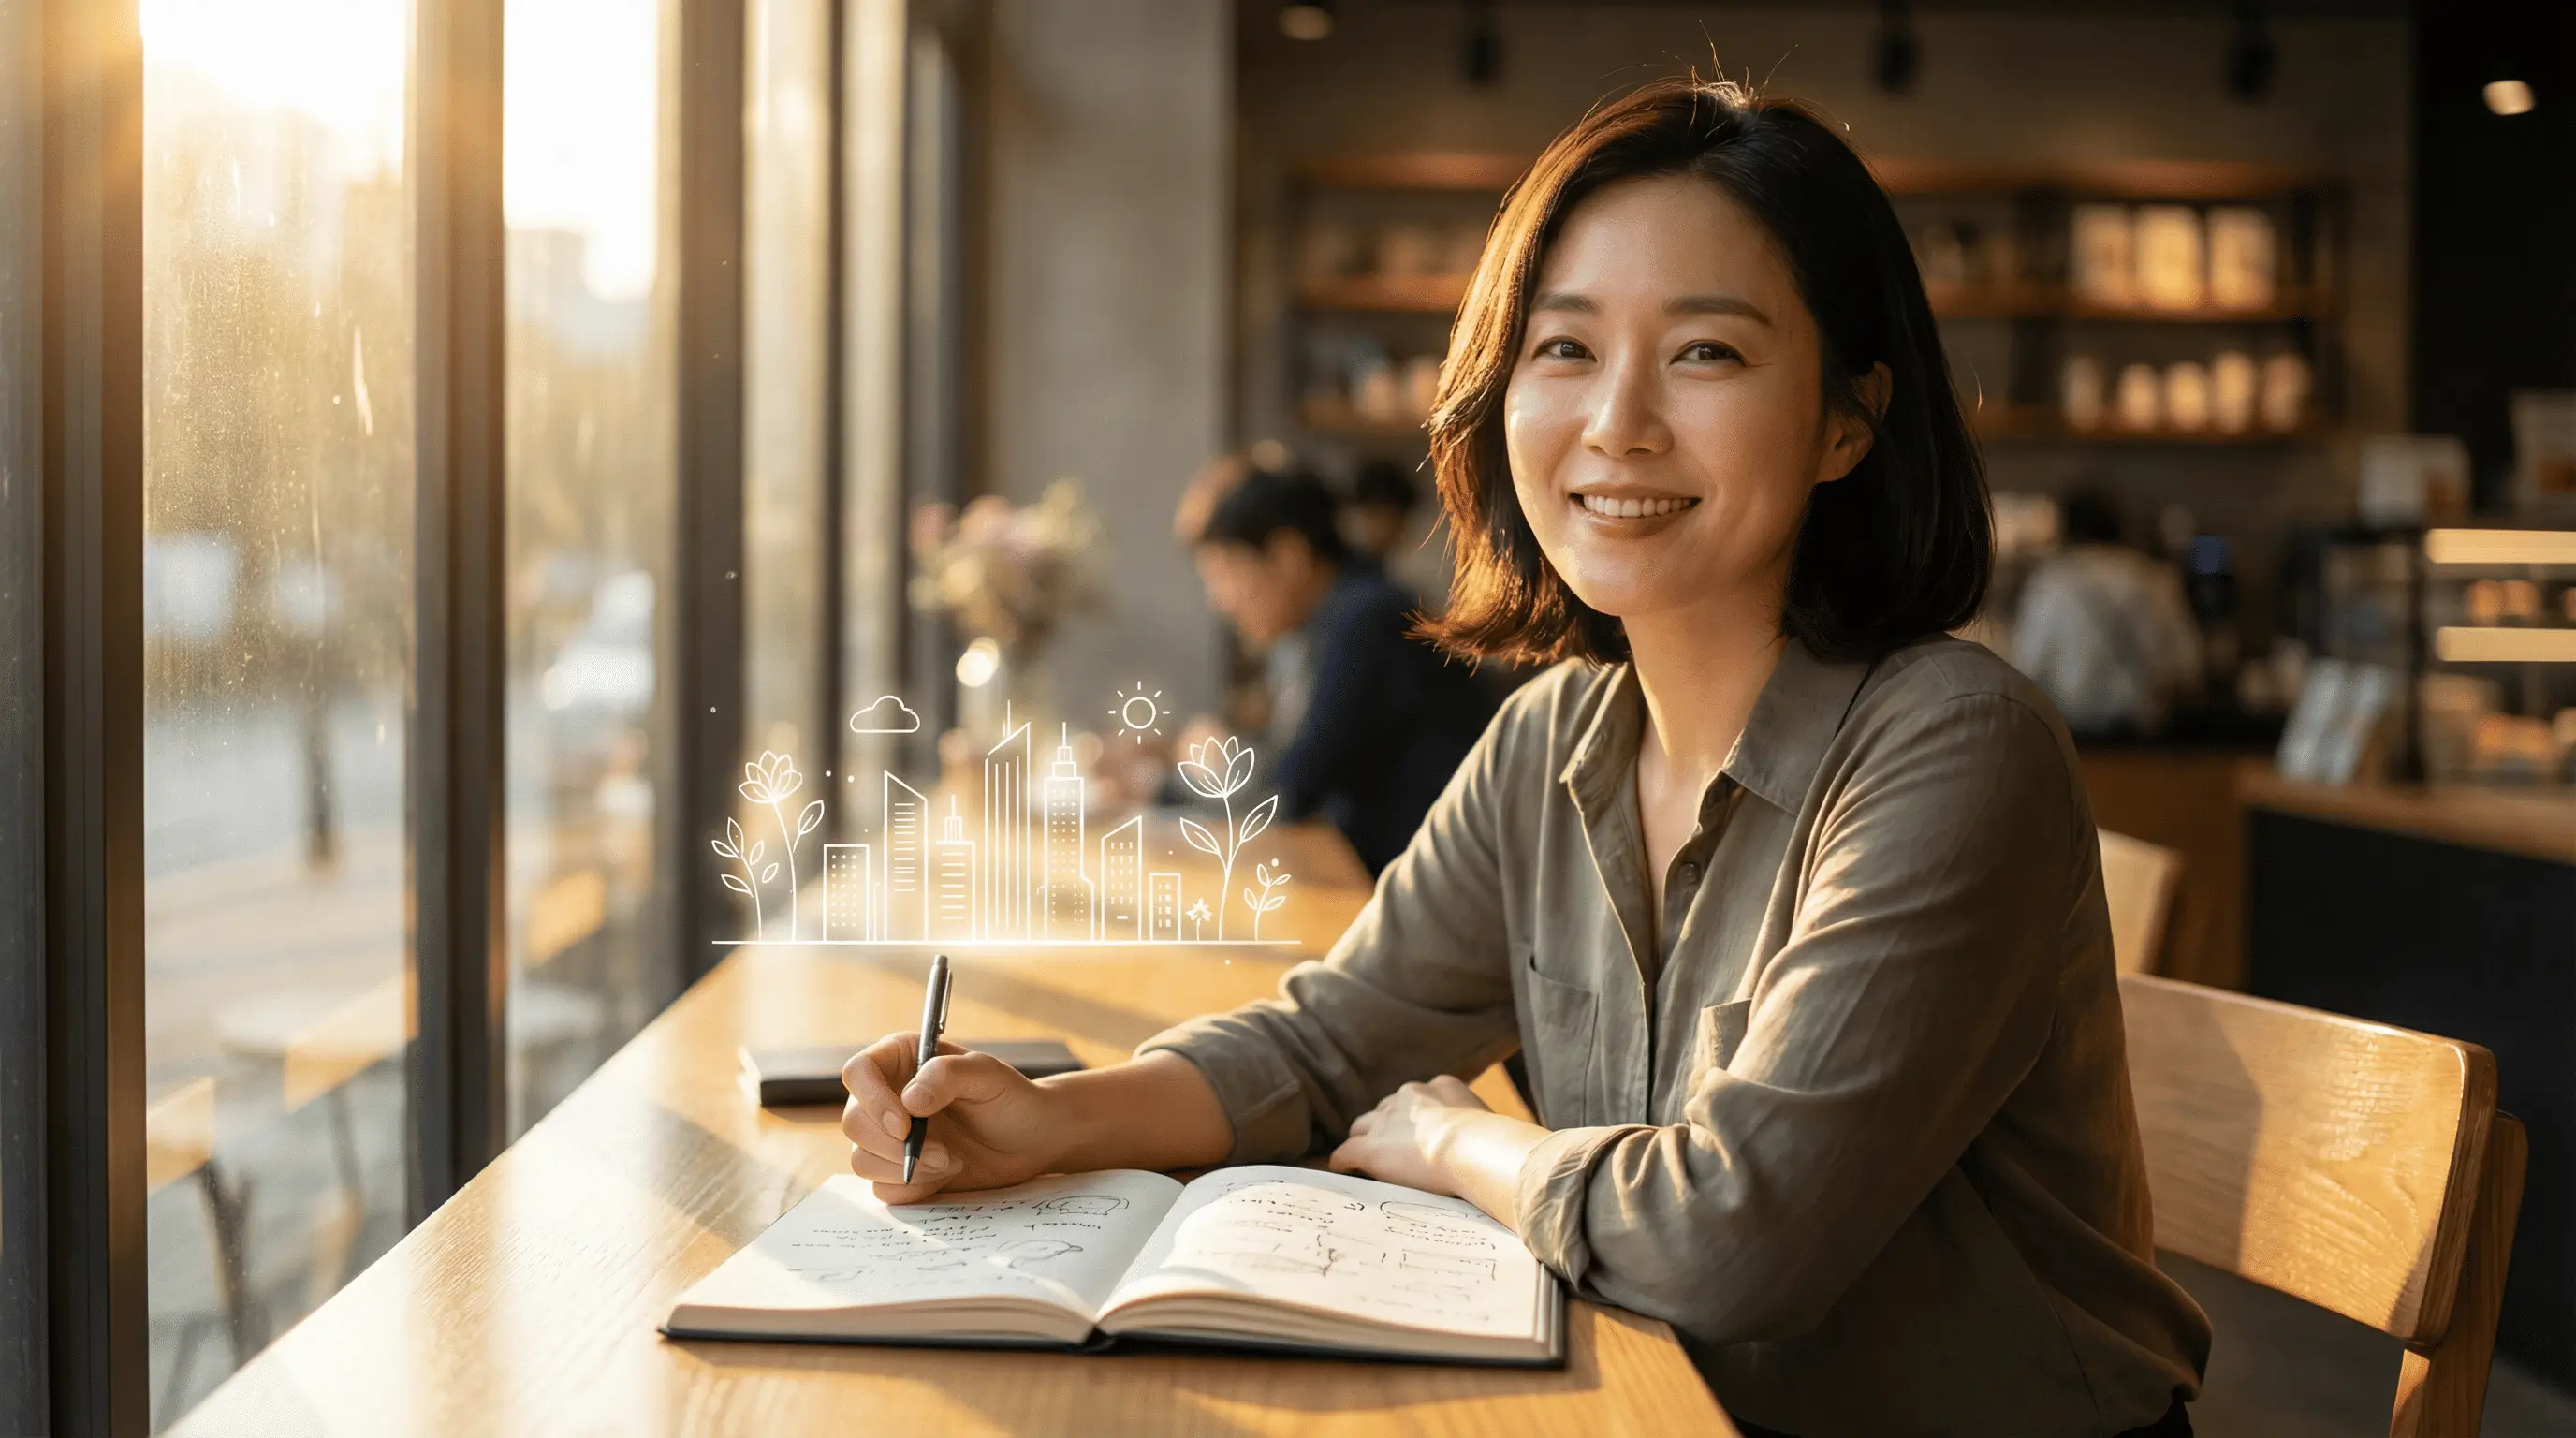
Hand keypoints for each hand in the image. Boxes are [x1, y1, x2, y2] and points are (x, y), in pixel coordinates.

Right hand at [840, 1033, 1065, 1202]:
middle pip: (854, 1122)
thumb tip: (909, 1099)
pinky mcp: (897, 1171)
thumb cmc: (1010, 1099)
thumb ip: (947, 1076)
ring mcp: (888, 1136)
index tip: (905, 1125)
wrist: (1030, 1140)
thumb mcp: (988, 1075)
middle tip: (943, 1153)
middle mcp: (886, 1097)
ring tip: (950, 1161)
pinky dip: (912, 1188)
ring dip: (907, 1169)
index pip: (858, 1072)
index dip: (872, 1100)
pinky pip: (881, 1189)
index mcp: (900, 1060)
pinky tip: (945, 1175)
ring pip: (862, 1160)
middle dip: (895, 1146)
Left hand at [1325, 1075, 1493, 1196]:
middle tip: (1393, 1147)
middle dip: (1386, 1126)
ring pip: (1362, 1128)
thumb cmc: (1492, 1142)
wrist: (1470, 1147)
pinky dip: (1343, 1161)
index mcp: (1440, 1087)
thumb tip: (1498, 1144)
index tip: (1421, 1133)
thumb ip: (1481, 1128)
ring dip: (1364, 1140)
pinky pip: (1345, 1153)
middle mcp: (1408, 1097)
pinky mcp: (1369, 1148)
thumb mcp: (1491, 1123)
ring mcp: (1385, 1122)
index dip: (1416, 1118)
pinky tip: (1342, 1170)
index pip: (1418, 1099)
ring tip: (1364, 1157)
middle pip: (1386, 1110)